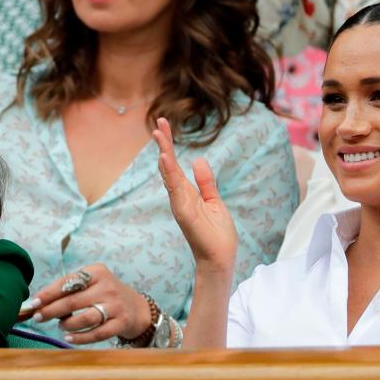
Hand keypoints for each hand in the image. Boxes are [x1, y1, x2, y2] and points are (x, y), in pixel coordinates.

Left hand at [25, 264, 152, 344]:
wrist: (136, 308)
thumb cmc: (105, 294)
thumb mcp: (92, 283)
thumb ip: (69, 289)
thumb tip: (40, 302)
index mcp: (97, 272)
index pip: (68, 282)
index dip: (48, 293)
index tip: (34, 302)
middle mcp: (107, 287)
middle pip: (73, 301)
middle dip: (51, 310)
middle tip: (38, 317)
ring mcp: (116, 306)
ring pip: (85, 318)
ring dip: (67, 324)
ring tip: (60, 326)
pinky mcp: (121, 323)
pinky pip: (97, 333)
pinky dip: (80, 337)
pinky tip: (69, 337)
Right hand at [153, 117, 236, 273]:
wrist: (220, 258)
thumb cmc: (217, 235)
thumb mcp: (214, 202)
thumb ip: (206, 182)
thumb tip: (197, 160)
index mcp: (187, 193)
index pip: (175, 165)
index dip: (169, 146)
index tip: (163, 126)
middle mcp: (180, 197)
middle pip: (168, 166)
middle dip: (164, 144)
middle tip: (159, 122)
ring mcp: (180, 204)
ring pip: (169, 174)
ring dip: (164, 153)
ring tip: (159, 134)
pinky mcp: (184, 212)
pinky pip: (175, 189)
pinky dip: (169, 173)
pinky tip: (165, 158)